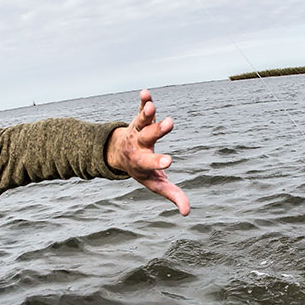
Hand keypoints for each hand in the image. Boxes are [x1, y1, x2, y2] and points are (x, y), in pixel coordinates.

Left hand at [105, 89, 190, 215]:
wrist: (118, 155)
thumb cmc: (142, 171)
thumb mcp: (155, 184)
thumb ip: (171, 195)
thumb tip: (186, 212)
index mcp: (142, 163)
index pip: (150, 163)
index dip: (158, 162)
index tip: (169, 161)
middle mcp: (138, 146)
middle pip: (147, 138)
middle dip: (157, 131)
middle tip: (170, 123)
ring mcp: (137, 131)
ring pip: (141, 122)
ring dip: (147, 114)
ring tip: (152, 107)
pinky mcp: (138, 120)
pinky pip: (140, 109)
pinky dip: (143, 101)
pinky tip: (145, 92)